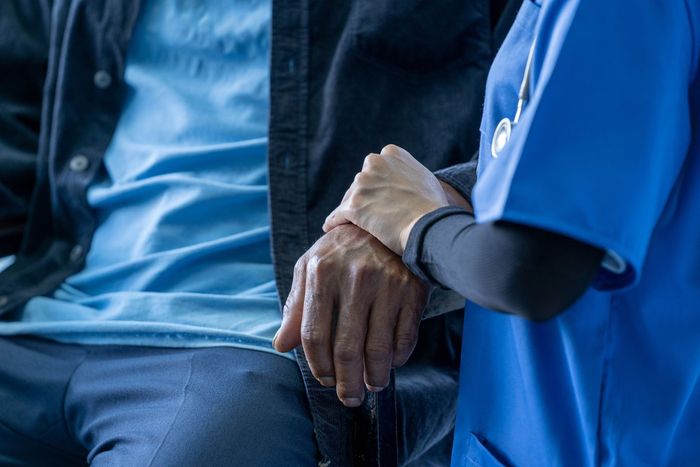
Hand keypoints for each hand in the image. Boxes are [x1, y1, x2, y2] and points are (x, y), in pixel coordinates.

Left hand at [273, 224, 429, 406]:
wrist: (386, 222)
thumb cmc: (342, 251)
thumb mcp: (312, 267)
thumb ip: (296, 306)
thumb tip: (281, 346)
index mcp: (322, 272)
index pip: (314, 335)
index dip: (317, 365)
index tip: (324, 379)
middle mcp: (354, 278)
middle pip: (346, 349)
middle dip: (346, 383)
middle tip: (348, 398)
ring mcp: (387, 284)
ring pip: (378, 350)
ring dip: (374, 378)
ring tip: (371, 386)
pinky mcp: (413, 290)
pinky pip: (405, 337)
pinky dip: (398, 359)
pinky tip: (391, 364)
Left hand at [322, 145, 449, 255]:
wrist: (430, 225)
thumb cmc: (433, 206)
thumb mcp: (425, 177)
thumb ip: (408, 171)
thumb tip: (404, 177)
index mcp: (391, 153)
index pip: (375, 167)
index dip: (376, 183)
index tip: (379, 195)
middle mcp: (374, 163)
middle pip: (361, 182)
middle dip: (363, 196)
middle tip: (369, 214)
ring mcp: (362, 184)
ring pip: (349, 198)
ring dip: (351, 210)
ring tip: (350, 224)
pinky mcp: (353, 206)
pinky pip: (337, 215)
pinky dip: (334, 222)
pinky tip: (330, 229)